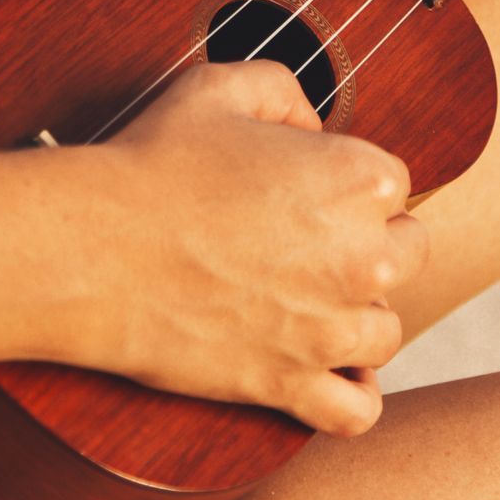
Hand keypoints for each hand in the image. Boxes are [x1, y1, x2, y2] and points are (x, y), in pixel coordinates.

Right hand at [90, 62, 425, 436]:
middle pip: (407, 255)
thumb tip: (311, 126)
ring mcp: (330, 327)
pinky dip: (351, 399)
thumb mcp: (220, 87)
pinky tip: (326, 375)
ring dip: (357, 319)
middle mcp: (364, 256)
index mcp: (359, 177)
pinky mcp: (289, 383)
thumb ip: (284, 92)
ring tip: (310, 305)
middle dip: (369, 247)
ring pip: (385, 332)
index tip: (307, 192)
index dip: (349, 186)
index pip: (395, 184)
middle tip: (309, 246)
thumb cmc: (151, 162)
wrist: (92, 248)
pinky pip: (357, 412)